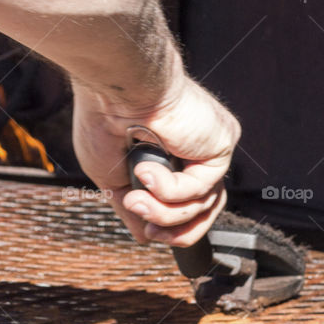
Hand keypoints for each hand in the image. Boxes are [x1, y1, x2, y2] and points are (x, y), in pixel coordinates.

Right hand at [72, 75, 240, 246]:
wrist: (114, 87)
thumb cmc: (103, 116)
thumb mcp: (110, 176)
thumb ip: (133, 207)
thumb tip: (144, 236)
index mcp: (171, 153)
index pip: (187, 200)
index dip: (169, 223)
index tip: (146, 228)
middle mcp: (195, 149)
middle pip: (203, 209)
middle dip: (174, 228)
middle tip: (149, 228)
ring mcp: (209, 147)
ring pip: (203, 204)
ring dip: (164, 212)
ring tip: (136, 198)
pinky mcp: (220, 144)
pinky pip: (201, 188)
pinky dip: (171, 189)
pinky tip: (148, 172)